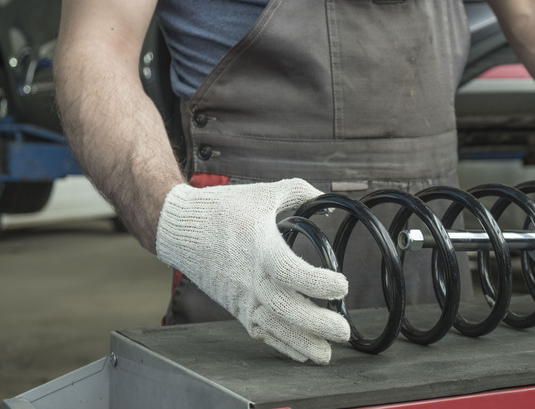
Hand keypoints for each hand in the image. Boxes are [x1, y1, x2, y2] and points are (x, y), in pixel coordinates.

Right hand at [156, 179, 349, 363]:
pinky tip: (304, 353)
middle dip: (315, 323)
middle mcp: (250, 276)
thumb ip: (300, 192)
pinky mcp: (237, 307)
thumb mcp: (264, 192)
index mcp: (259, 246)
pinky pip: (260, 331)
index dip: (317, 282)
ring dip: (301, 342)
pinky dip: (282, 345)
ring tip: (327, 354)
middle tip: (342, 330)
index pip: (290, 270)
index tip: (343, 286)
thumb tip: (328, 200)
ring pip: (273, 326)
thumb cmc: (222, 209)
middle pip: (284, 307)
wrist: (180, 230)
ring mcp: (242, 296)